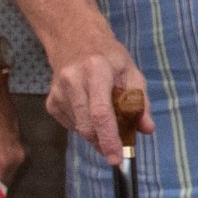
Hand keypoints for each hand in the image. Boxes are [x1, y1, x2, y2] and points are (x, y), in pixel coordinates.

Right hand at [45, 44, 148, 165]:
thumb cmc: (108, 57)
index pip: (101, 112)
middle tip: (117, 148)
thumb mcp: (131, 71)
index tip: (117, 158)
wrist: (74, 39)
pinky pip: (72, 126)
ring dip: (96, 133)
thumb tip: (147, 129)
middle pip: (87, 126)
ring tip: (105, 114)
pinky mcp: (50, 102)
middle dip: (104, 143)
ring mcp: (57, 92)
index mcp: (95, 69)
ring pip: (80, 129)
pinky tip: (89, 108)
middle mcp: (72, 80)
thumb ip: (141, 101)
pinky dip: (85, 125)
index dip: (109, 138)